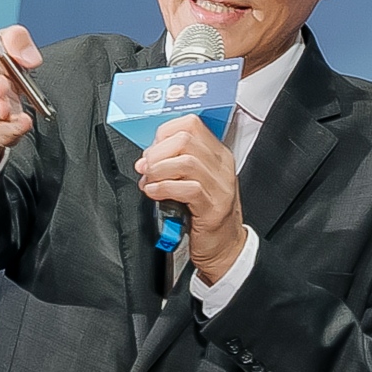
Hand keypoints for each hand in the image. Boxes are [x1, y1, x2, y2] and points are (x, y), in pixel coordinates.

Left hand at [136, 115, 247, 282]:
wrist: (225, 247)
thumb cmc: (205, 214)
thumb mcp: (194, 181)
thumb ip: (176, 164)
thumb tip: (148, 156)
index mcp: (218, 155)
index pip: (191, 124)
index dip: (164, 133)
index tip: (152, 151)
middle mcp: (222, 167)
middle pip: (186, 139)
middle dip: (158, 152)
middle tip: (146, 168)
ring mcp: (221, 187)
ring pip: (186, 162)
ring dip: (159, 170)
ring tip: (149, 181)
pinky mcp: (214, 208)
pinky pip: (188, 189)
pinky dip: (164, 188)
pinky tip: (154, 193)